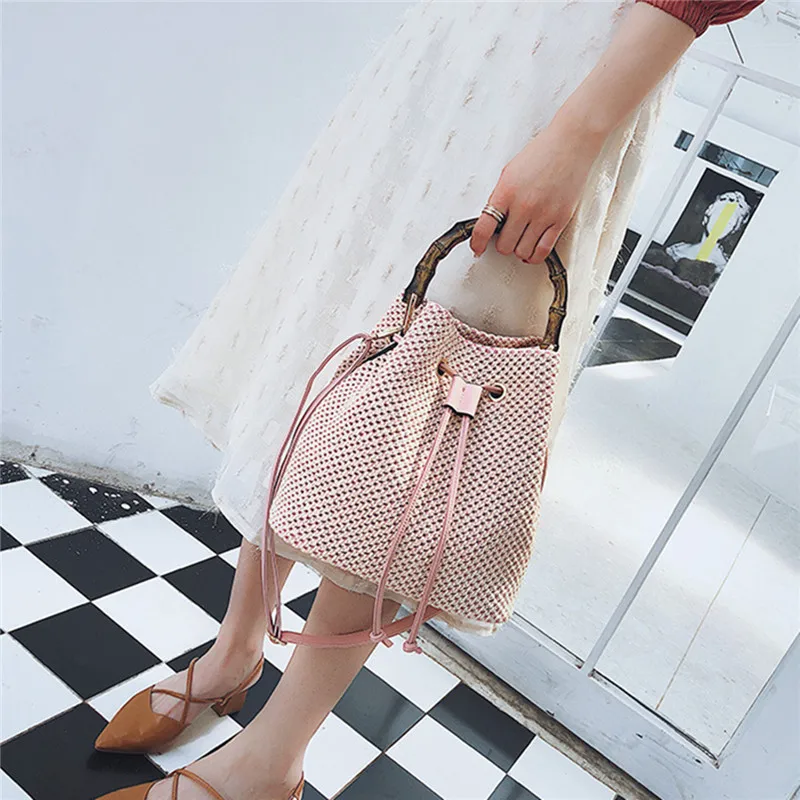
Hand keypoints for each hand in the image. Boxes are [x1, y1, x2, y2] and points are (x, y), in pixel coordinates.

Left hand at [470, 118, 603, 264]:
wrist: (572, 143)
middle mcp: (524, 206)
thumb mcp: (510, 172)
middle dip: (502, 244)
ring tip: (519, 241)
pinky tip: (530, 252)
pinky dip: (533, 256)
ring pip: (522, 251)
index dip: (477, 243)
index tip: (477, 249)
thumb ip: (499, 197)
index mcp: (506, 192)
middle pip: (504, 245)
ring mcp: (543, 215)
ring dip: (518, 250)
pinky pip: (542, 251)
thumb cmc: (542, 153)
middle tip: (505, 238)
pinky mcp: (560, 220)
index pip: (484, 227)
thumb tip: (491, 221)